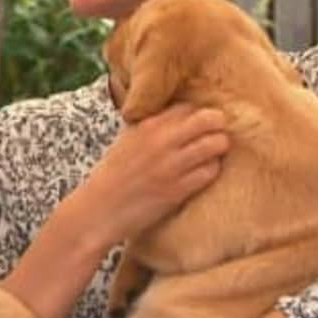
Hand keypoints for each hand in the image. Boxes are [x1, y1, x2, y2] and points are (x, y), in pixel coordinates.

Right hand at [67, 104, 229, 248]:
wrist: (98, 210)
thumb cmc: (112, 176)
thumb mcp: (127, 140)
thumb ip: (151, 126)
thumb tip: (179, 116)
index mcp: (147, 125)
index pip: (188, 106)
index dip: (198, 114)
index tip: (200, 124)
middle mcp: (161, 141)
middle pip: (209, 118)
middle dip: (218, 126)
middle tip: (215, 135)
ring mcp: (171, 165)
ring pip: (216, 144)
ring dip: (219, 148)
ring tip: (213, 155)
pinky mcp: (177, 190)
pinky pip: (210, 171)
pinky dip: (212, 170)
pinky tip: (203, 174)